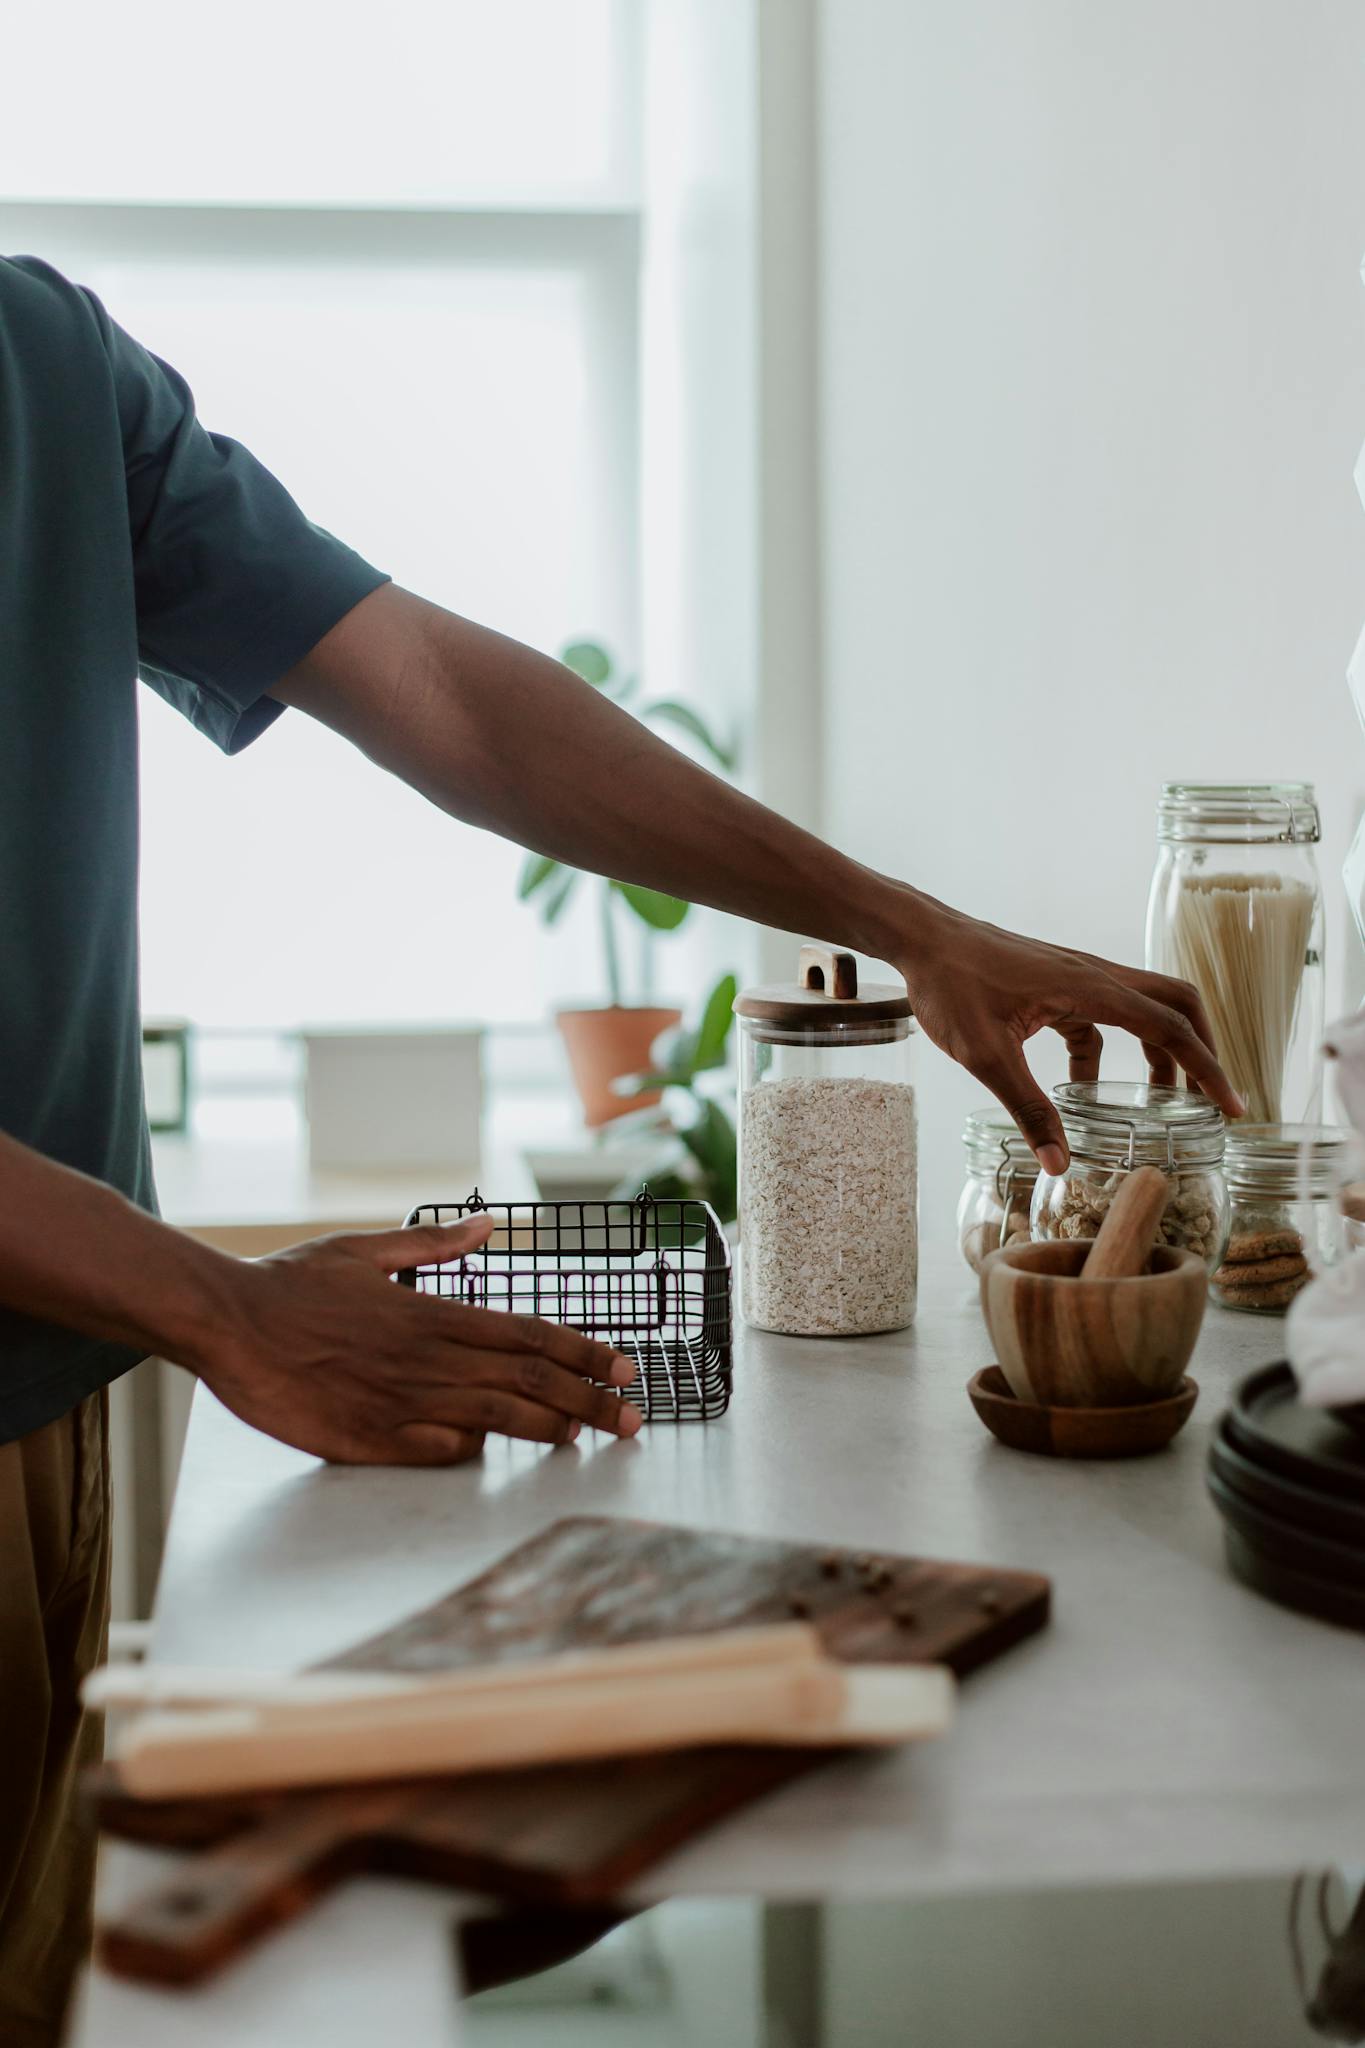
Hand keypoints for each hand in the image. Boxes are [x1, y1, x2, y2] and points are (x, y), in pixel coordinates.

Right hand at [196, 1216, 642, 1464]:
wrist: (226, 1322)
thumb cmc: (290, 1284)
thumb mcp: (363, 1250)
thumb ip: (433, 1246)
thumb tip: (488, 1225)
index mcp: (433, 1312)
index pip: (529, 1333)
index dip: (584, 1352)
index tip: (624, 1367)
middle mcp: (428, 1357)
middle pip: (528, 1380)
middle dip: (588, 1401)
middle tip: (632, 1418)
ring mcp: (401, 1401)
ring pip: (495, 1418)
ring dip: (547, 1427)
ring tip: (584, 1438)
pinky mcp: (368, 1440)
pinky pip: (436, 1452)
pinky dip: (471, 1452)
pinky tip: (491, 1453)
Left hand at [896, 899, 1244, 1169]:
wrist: (921, 939)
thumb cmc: (951, 986)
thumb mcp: (985, 1056)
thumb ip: (1028, 1109)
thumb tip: (1061, 1164)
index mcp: (1090, 988)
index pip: (1171, 1029)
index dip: (1208, 1070)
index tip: (1232, 1107)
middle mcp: (1095, 976)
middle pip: (1178, 1005)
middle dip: (1201, 1052)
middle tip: (1208, 1100)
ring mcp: (1077, 977)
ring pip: (1143, 1009)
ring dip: (1159, 1052)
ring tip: (1160, 1104)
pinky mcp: (1057, 984)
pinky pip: (1101, 1018)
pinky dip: (1105, 1053)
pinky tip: (1082, 1091)